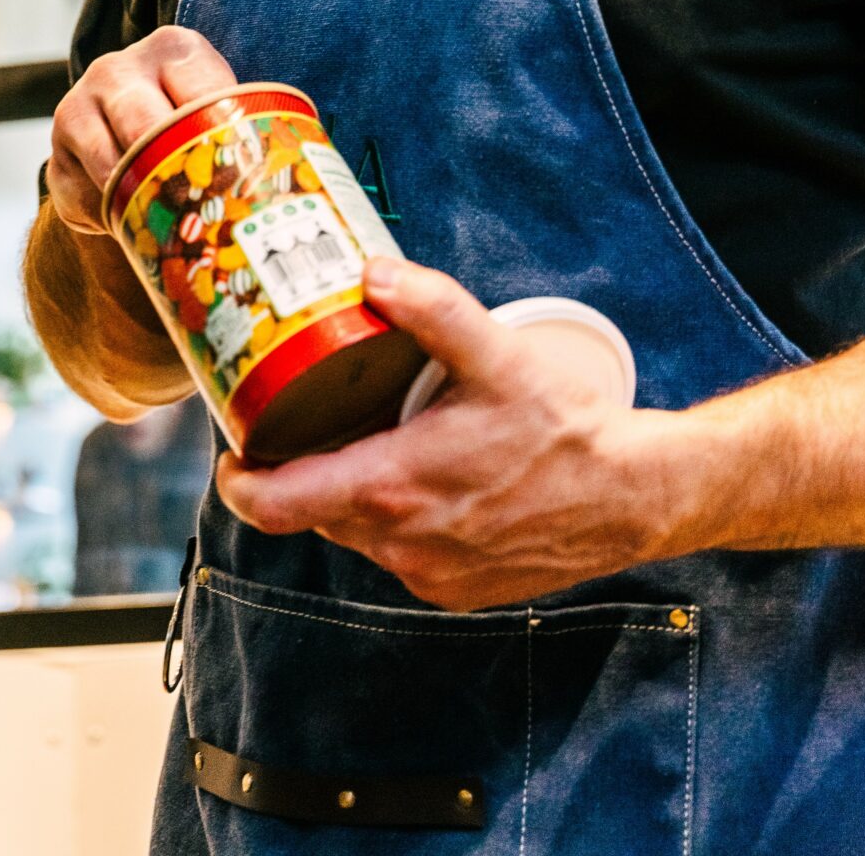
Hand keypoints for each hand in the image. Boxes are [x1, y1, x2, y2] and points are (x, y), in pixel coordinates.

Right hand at [47, 27, 237, 235]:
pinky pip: (82, 196)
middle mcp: (119, 69)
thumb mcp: (223, 111)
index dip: (222, 136)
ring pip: (109, 164)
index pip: (201, 91)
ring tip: (170, 218)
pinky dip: (108, 217)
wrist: (125, 134)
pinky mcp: (57, 153)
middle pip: (145, 125)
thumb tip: (320, 174)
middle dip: (174, 170)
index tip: (241, 173)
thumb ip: (253, 126)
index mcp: (175, 50)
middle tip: (204, 206)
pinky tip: (128, 219)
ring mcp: (79, 107)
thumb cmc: (195, 126)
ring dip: (140, 199)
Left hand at [217, 258, 688, 609]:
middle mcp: (402, 543)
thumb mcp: (498, 354)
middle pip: (313, 510)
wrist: (633, 498)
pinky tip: (419, 478)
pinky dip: (394, 519)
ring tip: (367, 438)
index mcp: (396, 488)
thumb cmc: (565, 428)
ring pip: (355, 532)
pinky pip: (396, 553)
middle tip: (302, 419)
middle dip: (299, 470)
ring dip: (350, 492)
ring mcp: (427, 575)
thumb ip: (432, 310)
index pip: (280, 506)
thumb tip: (371, 273)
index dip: (240, 482)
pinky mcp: (453, 590)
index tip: (231, 451)